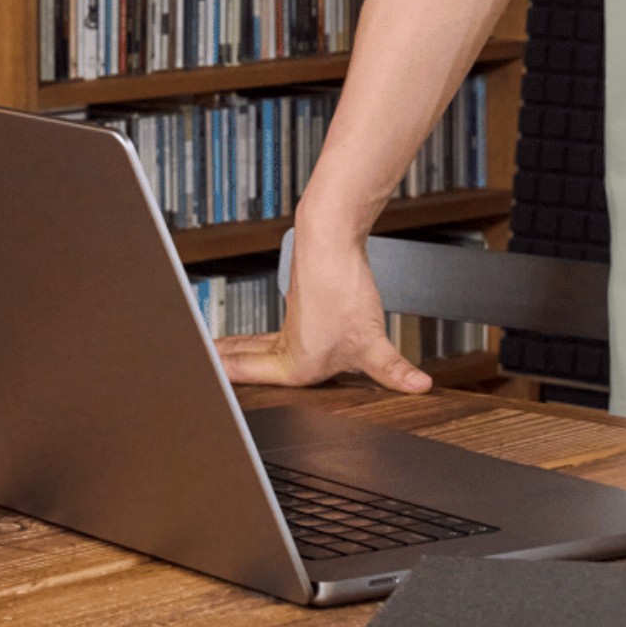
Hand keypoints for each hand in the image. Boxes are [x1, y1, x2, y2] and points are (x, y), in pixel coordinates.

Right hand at [216, 232, 429, 394]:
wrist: (331, 238)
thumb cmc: (341, 287)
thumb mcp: (373, 340)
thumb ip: (394, 370)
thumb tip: (419, 386)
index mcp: (296, 363)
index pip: (251, 377)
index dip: (227, 381)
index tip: (207, 387)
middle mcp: (288, 344)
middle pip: (248, 359)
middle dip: (227, 366)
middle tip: (206, 371)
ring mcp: (293, 321)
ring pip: (260, 342)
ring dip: (241, 350)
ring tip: (224, 353)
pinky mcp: (303, 302)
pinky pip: (276, 328)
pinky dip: (262, 336)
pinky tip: (275, 336)